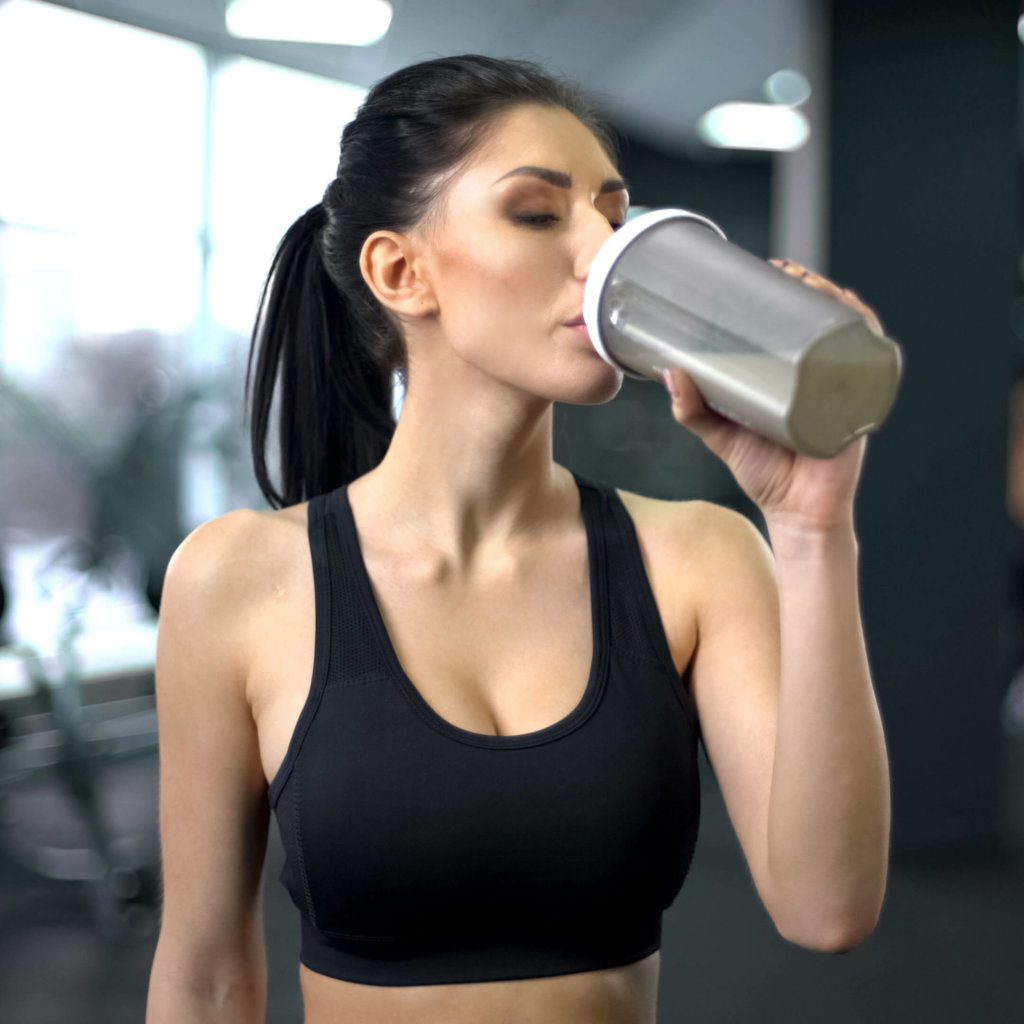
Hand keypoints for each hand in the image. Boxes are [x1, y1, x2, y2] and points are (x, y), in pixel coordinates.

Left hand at [662, 258, 883, 531]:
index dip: (789, 291)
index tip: (768, 268)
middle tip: (786, 270)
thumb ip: (692, 410)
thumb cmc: (763, 474)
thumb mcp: (721, 435)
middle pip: (826, 319)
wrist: (796, 514)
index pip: (797, 323)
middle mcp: (820, 376)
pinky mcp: (858, 407)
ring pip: (849, 332)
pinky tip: (852, 316)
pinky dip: (864, 336)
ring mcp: (842, 389)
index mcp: (792, 376)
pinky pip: (872, 364)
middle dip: (813, 286)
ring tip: (812, 285)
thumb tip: (669, 372)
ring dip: (836, 300)